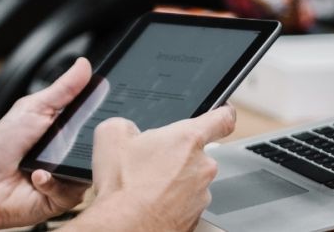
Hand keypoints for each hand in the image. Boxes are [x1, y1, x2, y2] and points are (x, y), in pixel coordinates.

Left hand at [0, 59, 94, 228]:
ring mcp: (72, 175)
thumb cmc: (4, 147)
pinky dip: (51, 181)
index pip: (97, 118)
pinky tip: (36, 175)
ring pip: (90, 169)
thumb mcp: (33, 108)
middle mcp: (75, 152)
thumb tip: (83, 65)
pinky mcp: (66, 198)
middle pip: (99, 144)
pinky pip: (72, 190)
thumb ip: (62, 89)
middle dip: (87, 140)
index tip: (108, 103)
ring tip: (46, 159)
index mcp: (69, 128)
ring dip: (65, 163)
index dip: (104, 111)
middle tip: (69, 136)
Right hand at [72, 106, 237, 230]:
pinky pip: (185, 204)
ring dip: (173, 182)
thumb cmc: (124, 187)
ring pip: (190, 181)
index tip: (223, 112)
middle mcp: (202, 167)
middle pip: (197, 154)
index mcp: (188, 139)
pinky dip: (170, 203)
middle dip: (176, 156)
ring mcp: (201, 195)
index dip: (223, 113)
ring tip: (145, 188)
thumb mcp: (111, 136)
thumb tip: (126, 130)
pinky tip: (149, 204)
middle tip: (150, 163)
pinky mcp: (196, 218)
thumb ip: (125, 124)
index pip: (222, 118)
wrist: (127, 227)